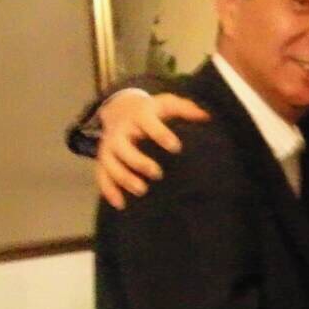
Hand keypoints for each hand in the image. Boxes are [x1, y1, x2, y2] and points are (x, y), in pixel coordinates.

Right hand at [96, 90, 208, 208]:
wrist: (120, 108)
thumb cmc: (152, 111)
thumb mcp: (167, 104)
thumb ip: (186, 109)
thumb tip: (207, 116)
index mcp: (138, 116)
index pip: (147, 123)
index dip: (160, 134)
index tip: (176, 147)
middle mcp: (120, 131)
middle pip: (123, 146)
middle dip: (138, 161)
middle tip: (157, 174)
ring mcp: (109, 146)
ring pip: (110, 163)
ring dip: (124, 178)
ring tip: (142, 190)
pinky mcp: (104, 159)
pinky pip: (102, 175)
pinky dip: (109, 190)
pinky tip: (121, 204)